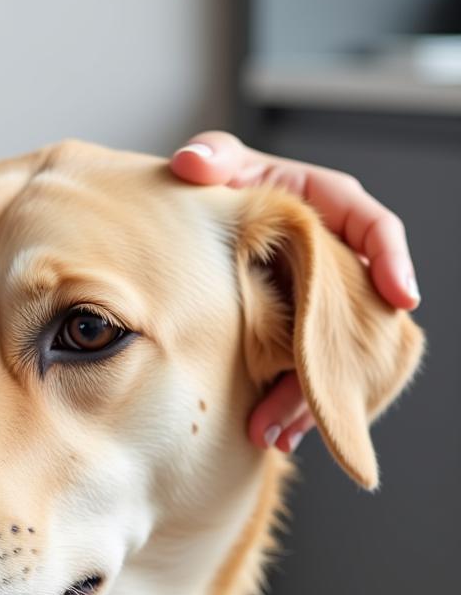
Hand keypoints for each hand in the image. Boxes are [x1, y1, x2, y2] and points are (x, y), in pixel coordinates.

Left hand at [170, 132, 419, 452]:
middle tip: (318, 395)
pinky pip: (305, 373)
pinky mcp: (294, 334)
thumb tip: (192, 165)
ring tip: (277, 432)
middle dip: (343, 361)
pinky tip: (272, 436)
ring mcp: (316, 302)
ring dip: (309, 398)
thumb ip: (213, 159)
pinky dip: (290, 405)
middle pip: (356, 312)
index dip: (392, 261)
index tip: (402, 295)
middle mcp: (333, 259)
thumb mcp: (219, 164)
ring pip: (331, 355)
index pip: (375, 228)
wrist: (194, 226)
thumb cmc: (219, 184)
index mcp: (328, 208)